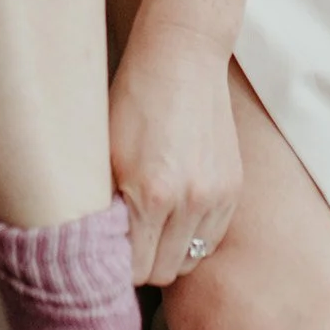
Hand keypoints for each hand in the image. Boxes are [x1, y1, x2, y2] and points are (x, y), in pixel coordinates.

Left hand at [109, 10, 240, 285]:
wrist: (182, 57)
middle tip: (124, 242)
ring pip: (190, 259)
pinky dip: (192, 236)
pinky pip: (212, 237)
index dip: (115, 266)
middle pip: (163, 271)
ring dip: (169, 252)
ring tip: (150, 228)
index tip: (104, 254)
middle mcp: (189, 200)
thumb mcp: (104, 152)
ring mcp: (217, 195)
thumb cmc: (132, 98)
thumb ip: (103, 206)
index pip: (133, 269)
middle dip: (141, 264)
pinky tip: (174, 214)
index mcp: (150, 193)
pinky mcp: (234, 187)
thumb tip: (95, 250)